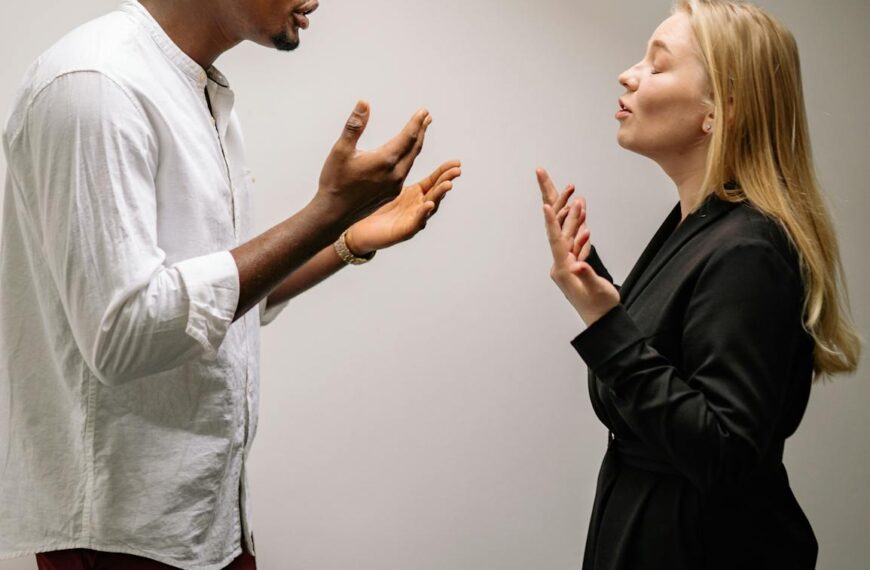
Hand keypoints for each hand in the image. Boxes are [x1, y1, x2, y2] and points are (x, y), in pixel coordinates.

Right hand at [315, 101, 431, 225]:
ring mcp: (395, 185)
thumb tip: (364, 103)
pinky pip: (406, 172)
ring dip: (417, 144)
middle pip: (414, 148)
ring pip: (411, 160)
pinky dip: (409, 158)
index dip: (417, 122)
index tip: (424, 111)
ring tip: (420, 132)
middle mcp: (395, 174)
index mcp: (385, 160)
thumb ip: (355, 126)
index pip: (408, 136)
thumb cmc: (335, 181)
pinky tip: (407, 155)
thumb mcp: (341, 150)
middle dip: (421, 131)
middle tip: (426, 117)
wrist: (334, 213)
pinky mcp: (392, 193)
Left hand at [346, 160, 461, 254]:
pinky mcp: (403, 232)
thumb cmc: (372, 207)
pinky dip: (423, 214)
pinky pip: (416, 222)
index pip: (434, 181)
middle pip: (436, 192)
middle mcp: (418, 207)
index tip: (456, 162)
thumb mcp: (385, 184)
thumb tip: (397, 144)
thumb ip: (394, 168)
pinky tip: (428, 204)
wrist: (359, 231)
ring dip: (439, 196)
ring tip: (447, 185)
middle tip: (457, 171)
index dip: (445, 172)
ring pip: (430, 207)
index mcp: (415, 194)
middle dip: (447, 181)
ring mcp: (413, 220)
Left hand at [537, 168, 618, 325]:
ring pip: (568, 232)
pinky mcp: (576, 263)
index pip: (556, 241)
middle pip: (557, 229)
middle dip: (556, 202)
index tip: (545, 205)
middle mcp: (561, 264)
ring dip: (571, 212)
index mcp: (564, 270)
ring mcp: (568, 263)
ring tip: (573, 190)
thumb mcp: (596, 291)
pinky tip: (581, 212)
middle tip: (542, 174)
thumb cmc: (601, 308)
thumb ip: (588, 276)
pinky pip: (575, 241)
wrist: (603, 321)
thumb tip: (579, 263)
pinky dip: (579, 226)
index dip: (552, 222)